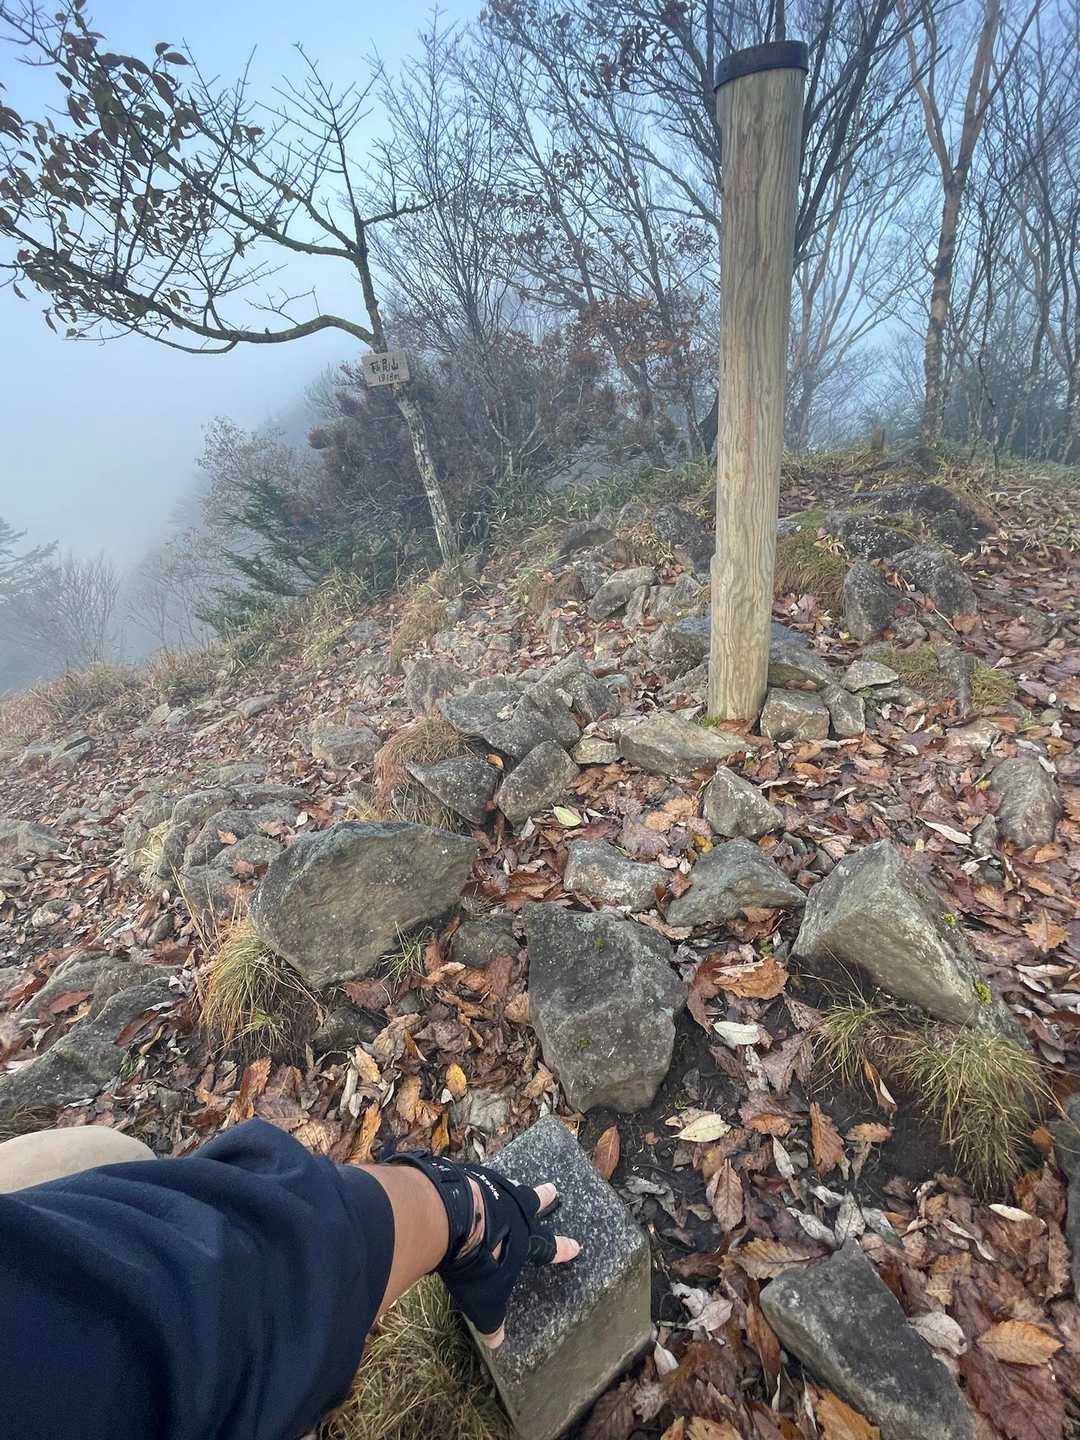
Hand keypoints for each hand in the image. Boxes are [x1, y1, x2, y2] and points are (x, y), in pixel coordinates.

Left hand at [461, 1178, 579, 1348]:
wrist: (454, 1217)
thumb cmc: (476, 1264)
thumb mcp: (484, 1300)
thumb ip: (492, 1320)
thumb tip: (496, 1344)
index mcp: (524, 1242)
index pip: (548, 1248)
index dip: (563, 1249)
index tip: (577, 1246)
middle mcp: (513, 1213)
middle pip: (533, 1203)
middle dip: (544, 1198)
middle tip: (554, 1189)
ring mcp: (493, 1191)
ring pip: (509, 1188)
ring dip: (514, 1187)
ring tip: (516, 1182)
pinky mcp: (471, 1179)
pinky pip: (480, 1179)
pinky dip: (480, 1180)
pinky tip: (473, 1178)